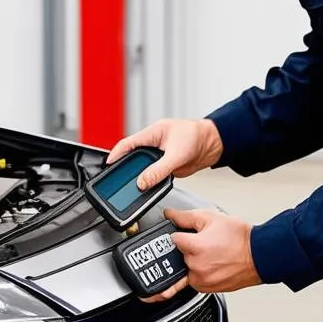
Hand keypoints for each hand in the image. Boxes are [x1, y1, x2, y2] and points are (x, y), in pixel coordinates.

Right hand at [106, 118, 223, 190]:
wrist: (214, 144)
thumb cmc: (197, 136)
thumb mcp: (177, 154)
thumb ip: (159, 170)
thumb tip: (143, 181)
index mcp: (153, 133)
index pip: (128, 143)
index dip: (116, 154)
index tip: (108, 164)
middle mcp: (154, 144)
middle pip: (133, 158)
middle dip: (125, 168)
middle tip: (117, 180)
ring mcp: (160, 156)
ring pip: (143, 169)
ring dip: (139, 177)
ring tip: (132, 187)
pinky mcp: (167, 167)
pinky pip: (154, 176)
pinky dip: (150, 183)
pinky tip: (148, 188)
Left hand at [139, 207, 261, 302]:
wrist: (260, 256)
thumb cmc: (240, 238)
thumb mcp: (211, 218)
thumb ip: (185, 217)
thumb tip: (169, 214)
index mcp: (195, 247)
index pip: (173, 239)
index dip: (180, 233)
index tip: (187, 233)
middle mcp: (195, 266)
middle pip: (178, 254)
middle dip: (188, 248)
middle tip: (204, 243)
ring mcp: (201, 280)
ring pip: (184, 268)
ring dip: (192, 262)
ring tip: (210, 254)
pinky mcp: (206, 289)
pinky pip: (193, 280)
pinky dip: (197, 273)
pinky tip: (210, 265)